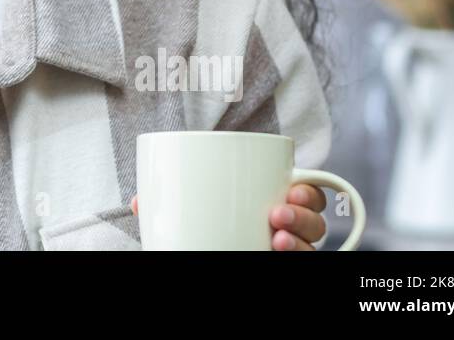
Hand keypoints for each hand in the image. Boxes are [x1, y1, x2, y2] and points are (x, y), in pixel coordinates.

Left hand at [129, 183, 327, 250]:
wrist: (202, 248)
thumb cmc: (201, 226)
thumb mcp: (188, 205)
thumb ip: (171, 197)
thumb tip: (139, 203)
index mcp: (268, 198)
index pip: (304, 192)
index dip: (306, 191)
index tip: (291, 191)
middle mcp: (284, 227)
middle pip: (314, 221)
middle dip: (303, 216)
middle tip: (276, 216)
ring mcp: (284, 249)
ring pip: (311, 246)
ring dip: (300, 242)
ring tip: (277, 239)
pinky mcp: (281, 262)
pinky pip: (302, 262)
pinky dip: (295, 257)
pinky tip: (277, 253)